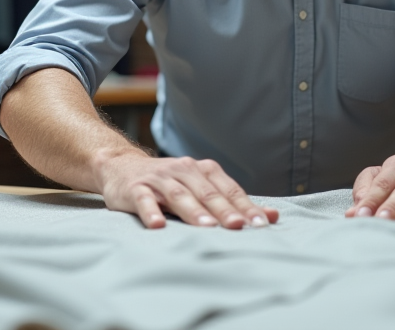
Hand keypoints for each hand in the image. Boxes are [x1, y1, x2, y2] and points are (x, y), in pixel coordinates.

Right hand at [96, 151, 279, 229]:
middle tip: (238, 227)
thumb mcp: (201, 188)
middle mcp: (184, 170)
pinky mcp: (136, 188)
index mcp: (204, 170)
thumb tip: (272, 217)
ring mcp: (159, 178)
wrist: (122, 166)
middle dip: (224, 210)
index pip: (229, 190)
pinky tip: (158, 226)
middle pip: (207, 192)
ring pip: (179, 195)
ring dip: (193, 211)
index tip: (262, 224)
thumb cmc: (170, 184)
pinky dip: (152, 212)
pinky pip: (145, 200)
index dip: (246, 206)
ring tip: (206, 227)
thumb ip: (232, 203)